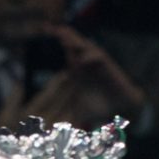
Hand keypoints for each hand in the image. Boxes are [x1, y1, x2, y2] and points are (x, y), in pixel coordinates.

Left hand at [0, 27, 144, 129]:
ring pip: (82, 46)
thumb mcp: (76, 111)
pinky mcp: (107, 65)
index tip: (37, 36)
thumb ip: (62, 116)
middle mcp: (83, 63)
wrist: (121, 107)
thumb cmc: (98, 107)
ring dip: (73, 40)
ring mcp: (95, 62)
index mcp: (74, 70)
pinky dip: (89, 56)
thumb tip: (47, 130)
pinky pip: (97, 56)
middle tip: (46, 28)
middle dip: (59, 36)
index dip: (50, 44)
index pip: (61, 53)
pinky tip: (81, 59)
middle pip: (70, 45)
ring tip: (62, 35)